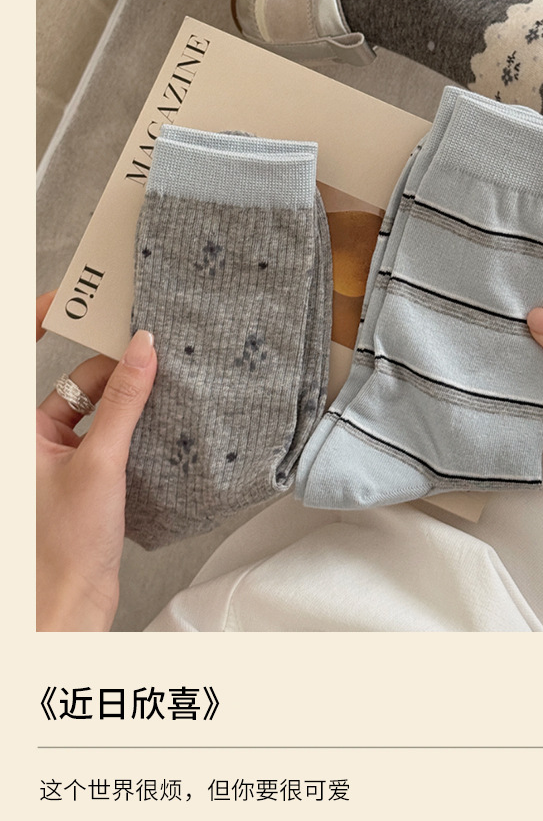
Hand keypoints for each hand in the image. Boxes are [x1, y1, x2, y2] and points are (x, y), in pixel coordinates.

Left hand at [36, 293, 156, 630]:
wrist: (73, 604)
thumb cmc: (67, 548)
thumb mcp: (101, 463)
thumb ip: (125, 403)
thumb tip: (142, 351)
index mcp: (20, 432)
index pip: (25, 357)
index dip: (45, 321)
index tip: (75, 298)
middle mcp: (33, 439)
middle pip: (76, 381)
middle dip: (111, 365)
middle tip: (146, 343)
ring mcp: (57, 455)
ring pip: (97, 406)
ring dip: (128, 395)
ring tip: (161, 382)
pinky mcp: (82, 472)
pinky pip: (108, 430)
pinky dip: (133, 421)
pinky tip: (159, 416)